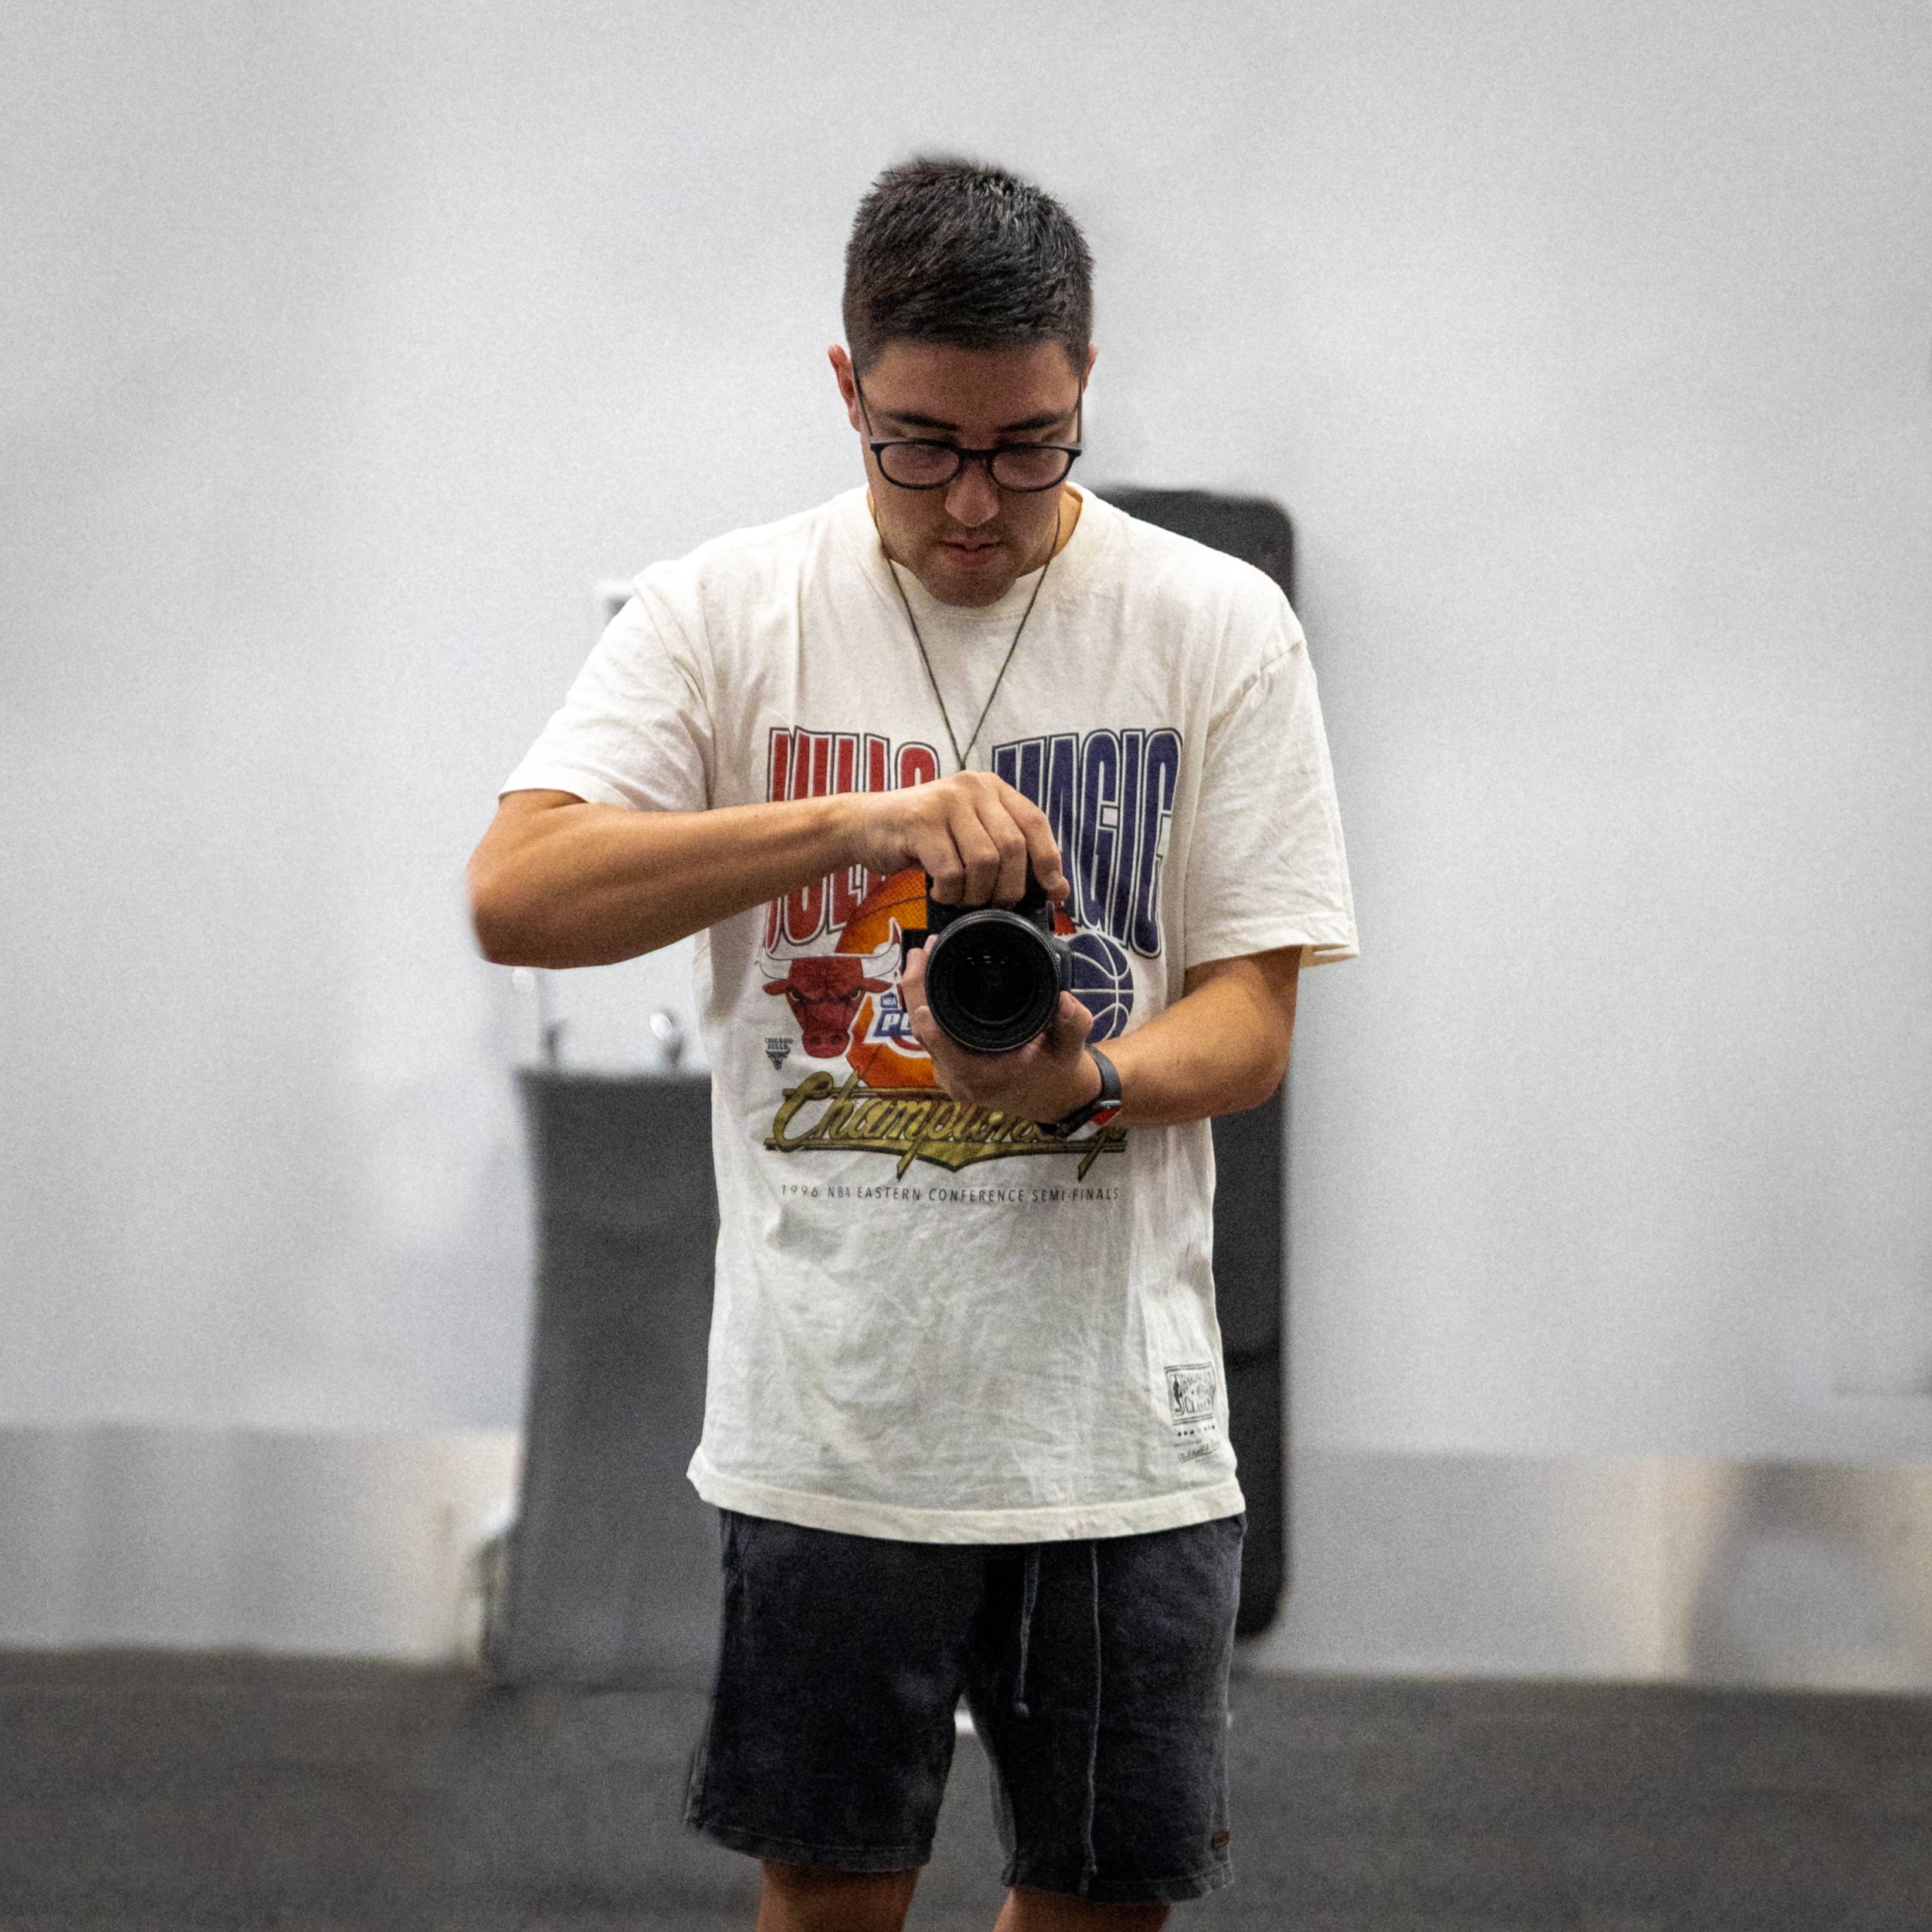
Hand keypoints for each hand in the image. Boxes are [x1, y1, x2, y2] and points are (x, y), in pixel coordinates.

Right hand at [840, 771, 1068, 908]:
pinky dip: (950, 892)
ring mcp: (945, 802)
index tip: (1051, 890)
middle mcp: (972, 787)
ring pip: (984, 861)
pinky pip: (951, 871)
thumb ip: (1010, 857)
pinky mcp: (920, 822)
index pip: (1034, 821)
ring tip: (962, 898)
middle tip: (993, 904)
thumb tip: (1059, 890)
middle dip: (1008, 887)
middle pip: (1011, 847)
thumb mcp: (970, 838)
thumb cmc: (923, 838)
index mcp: (991, 787)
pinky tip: (939, 891)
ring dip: (976, 893)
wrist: (864, 825)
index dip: (1048, 859)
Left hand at [900, 941, 1101, 1120]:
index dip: (928, 1017)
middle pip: (923, 1032)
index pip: (940, 1044)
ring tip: (922, 956)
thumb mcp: (1070, 1050)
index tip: (923, 986)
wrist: (1052, 1098)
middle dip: (916, 989)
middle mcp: (957, 1078)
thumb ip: (1073, 1025)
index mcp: (979, 1077)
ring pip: (922, 1032)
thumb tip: (1066, 1000)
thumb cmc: (1057, 1073)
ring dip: (919, 995)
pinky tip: (930, 979)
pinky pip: (929, 1034)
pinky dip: (928, 1007)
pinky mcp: (948, 1065)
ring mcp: (949, 1073)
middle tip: (919, 952)